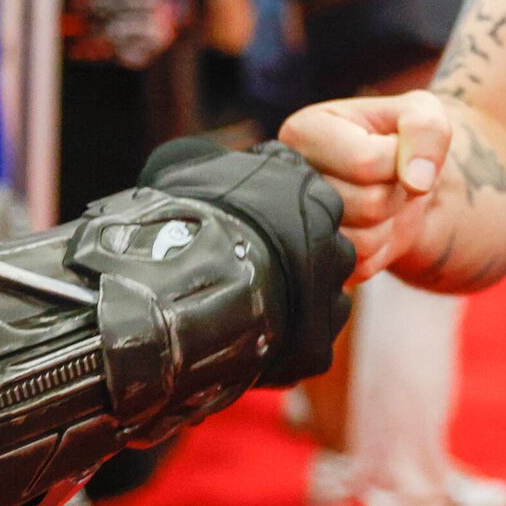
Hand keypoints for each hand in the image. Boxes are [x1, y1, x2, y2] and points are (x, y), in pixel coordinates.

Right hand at [139, 140, 353, 385]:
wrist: (173, 287)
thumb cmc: (183, 217)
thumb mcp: (202, 168)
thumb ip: (228, 165)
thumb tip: (214, 161)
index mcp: (313, 196)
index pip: (319, 205)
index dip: (290, 220)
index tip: (266, 230)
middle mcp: (332, 244)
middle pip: (329, 252)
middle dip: (305, 261)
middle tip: (262, 268)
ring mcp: (327, 297)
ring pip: (327, 298)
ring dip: (302, 301)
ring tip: (259, 305)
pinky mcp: (316, 344)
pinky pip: (312, 341)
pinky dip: (289, 340)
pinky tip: (259, 334)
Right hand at [278, 90, 452, 282]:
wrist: (399, 182)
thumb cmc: (403, 139)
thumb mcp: (424, 112)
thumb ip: (426, 128)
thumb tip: (417, 181)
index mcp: (304, 130)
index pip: (364, 161)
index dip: (397, 162)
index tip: (394, 148)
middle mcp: (291, 178)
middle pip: (368, 204)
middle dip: (396, 193)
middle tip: (389, 177)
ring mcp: (297, 222)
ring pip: (364, 241)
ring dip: (389, 222)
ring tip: (381, 196)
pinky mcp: (314, 257)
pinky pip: (360, 266)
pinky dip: (380, 247)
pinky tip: (373, 222)